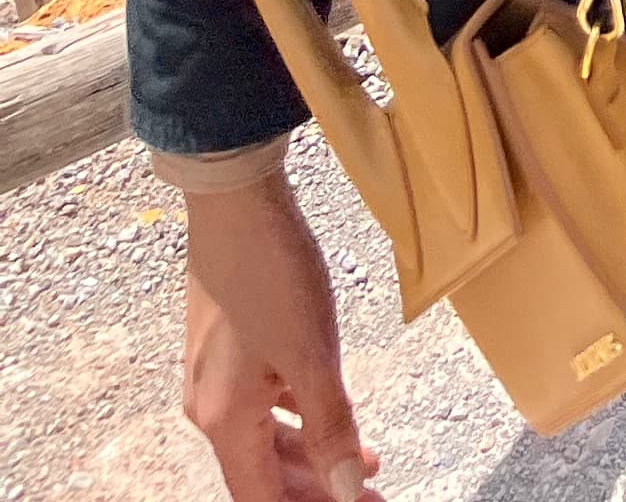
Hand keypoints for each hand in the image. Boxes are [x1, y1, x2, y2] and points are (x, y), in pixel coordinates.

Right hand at [183, 174, 376, 501]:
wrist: (236, 200)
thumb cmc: (271, 273)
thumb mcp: (311, 354)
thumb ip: (329, 426)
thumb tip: (344, 490)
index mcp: (224, 421)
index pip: (261, 498)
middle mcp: (209, 407)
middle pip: (263, 473)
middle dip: (316, 488)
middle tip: (368, 491)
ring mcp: (214, 376)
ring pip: (265, 436)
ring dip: (311, 453)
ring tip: (363, 460)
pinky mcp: (226, 347)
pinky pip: (263, 402)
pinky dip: (298, 415)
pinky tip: (329, 409)